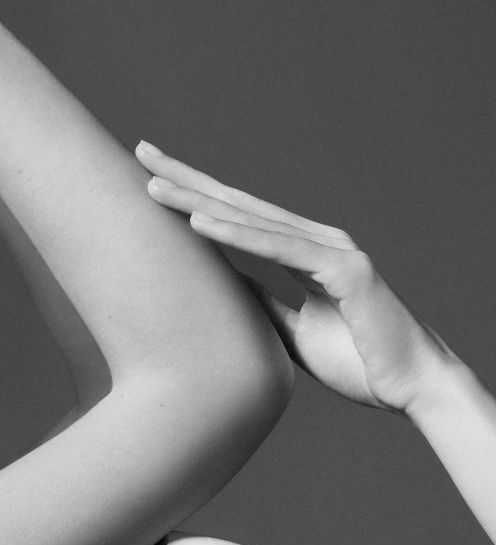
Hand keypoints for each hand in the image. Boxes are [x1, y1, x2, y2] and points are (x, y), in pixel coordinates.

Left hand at [135, 142, 453, 414]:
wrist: (407, 386)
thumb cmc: (355, 360)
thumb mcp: (290, 331)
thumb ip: (261, 303)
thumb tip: (222, 289)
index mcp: (303, 252)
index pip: (238, 216)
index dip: (194, 195)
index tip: (151, 178)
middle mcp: (317, 241)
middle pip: (239, 204)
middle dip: (188, 179)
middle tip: (140, 152)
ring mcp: (333, 252)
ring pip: (253, 221)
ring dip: (200, 203)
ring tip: (154, 188)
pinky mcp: (346, 272)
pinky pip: (281, 251)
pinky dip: (239, 236)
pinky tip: (200, 222)